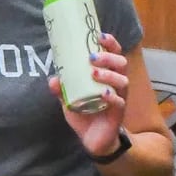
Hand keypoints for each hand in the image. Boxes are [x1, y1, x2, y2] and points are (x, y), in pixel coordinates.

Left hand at [49, 32, 130, 157]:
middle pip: (121, 64)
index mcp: (108, 75)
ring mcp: (119, 98)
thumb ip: (62, 89)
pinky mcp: (118, 114)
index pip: (114, 54)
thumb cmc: (86, 113)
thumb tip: (53, 79)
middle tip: (92, 57)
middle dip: (108, 57)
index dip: (110, 44)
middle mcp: (117, 84)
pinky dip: (111, 97)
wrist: (94, 139)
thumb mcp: (70, 99)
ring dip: (109, 75)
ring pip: (122, 81)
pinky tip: (104, 94)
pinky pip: (119, 102)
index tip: (100, 35)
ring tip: (94, 73)